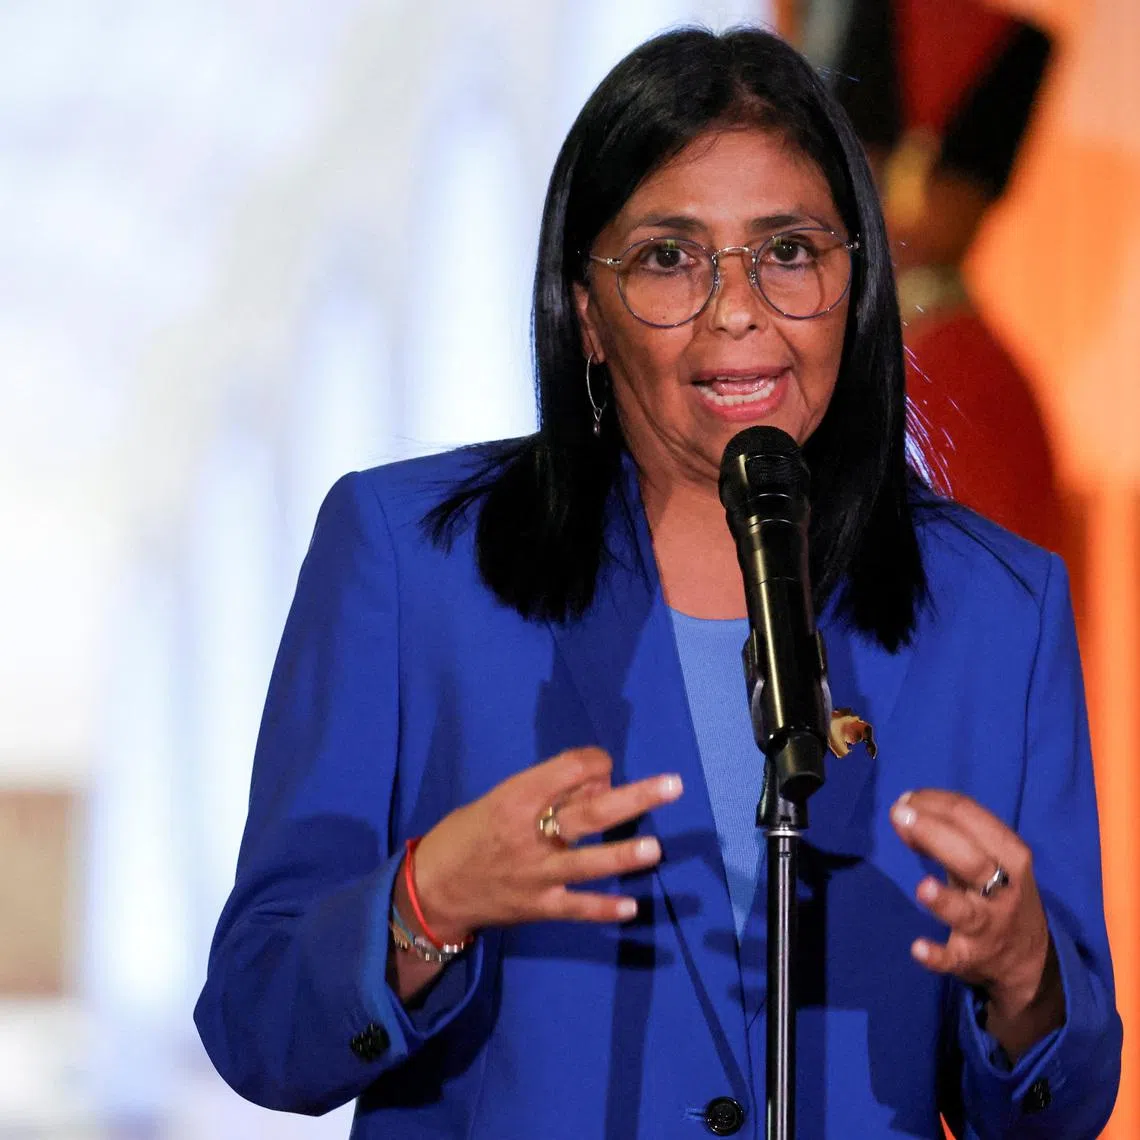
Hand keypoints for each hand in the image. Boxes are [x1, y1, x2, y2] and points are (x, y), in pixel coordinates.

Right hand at [411, 747, 682, 942]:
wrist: (431, 889)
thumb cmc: (468, 833)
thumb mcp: (500, 799)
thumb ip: (547, 792)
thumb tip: (600, 784)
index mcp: (514, 799)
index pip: (566, 772)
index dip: (595, 762)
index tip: (606, 764)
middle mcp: (528, 835)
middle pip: (587, 814)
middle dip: (633, 799)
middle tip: (673, 786)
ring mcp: (535, 875)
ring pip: (586, 863)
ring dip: (622, 856)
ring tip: (655, 849)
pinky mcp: (537, 907)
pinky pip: (576, 908)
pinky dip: (603, 909)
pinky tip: (632, 908)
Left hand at [891, 789, 1064, 1057]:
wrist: (1032, 959)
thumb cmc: (999, 891)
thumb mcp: (987, 857)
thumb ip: (947, 833)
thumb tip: (903, 811)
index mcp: (1011, 855)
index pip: (972, 818)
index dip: (934, 802)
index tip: (905, 799)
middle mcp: (1005, 889)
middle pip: (971, 859)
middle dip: (933, 834)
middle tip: (899, 815)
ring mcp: (989, 926)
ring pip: (967, 912)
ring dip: (943, 899)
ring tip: (922, 887)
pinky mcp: (973, 958)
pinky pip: (954, 959)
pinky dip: (937, 955)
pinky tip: (918, 948)